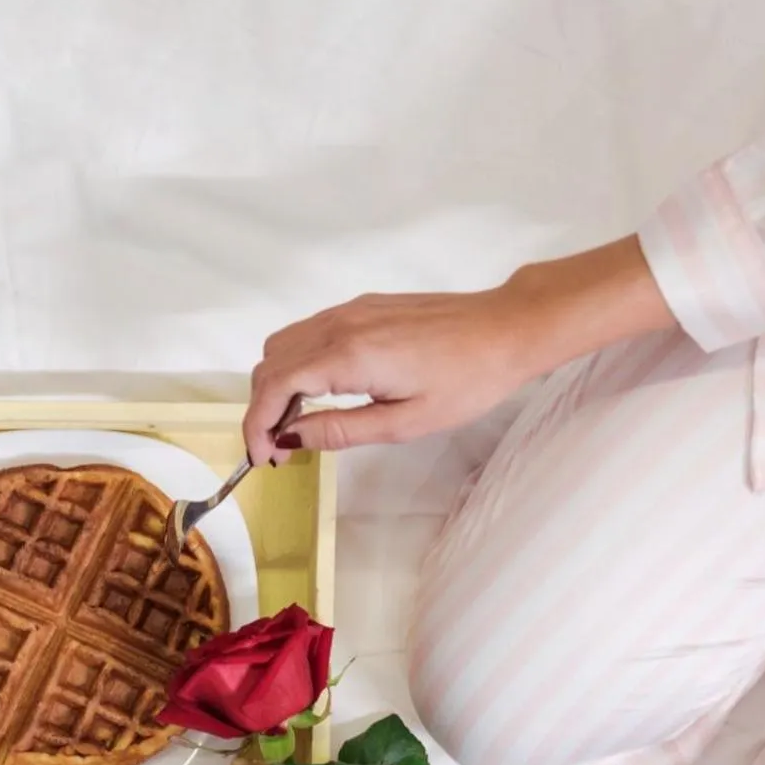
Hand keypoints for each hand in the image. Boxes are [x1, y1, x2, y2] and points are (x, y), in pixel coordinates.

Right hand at [242, 236, 674, 464]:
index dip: (257, 426)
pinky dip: (297, 365)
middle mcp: (339, 326)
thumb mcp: (404, 422)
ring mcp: (349, 311)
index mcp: (347, 356)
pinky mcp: (362, 307)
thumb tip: (292, 437)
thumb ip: (340, 429)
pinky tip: (319, 393)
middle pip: (269, 364)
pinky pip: (308, 334)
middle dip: (262, 408)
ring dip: (277, 386)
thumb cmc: (467, 380)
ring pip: (283, 345)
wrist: (507, 329)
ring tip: (297, 424)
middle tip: (280, 448)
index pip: (273, 388)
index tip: (264, 457)